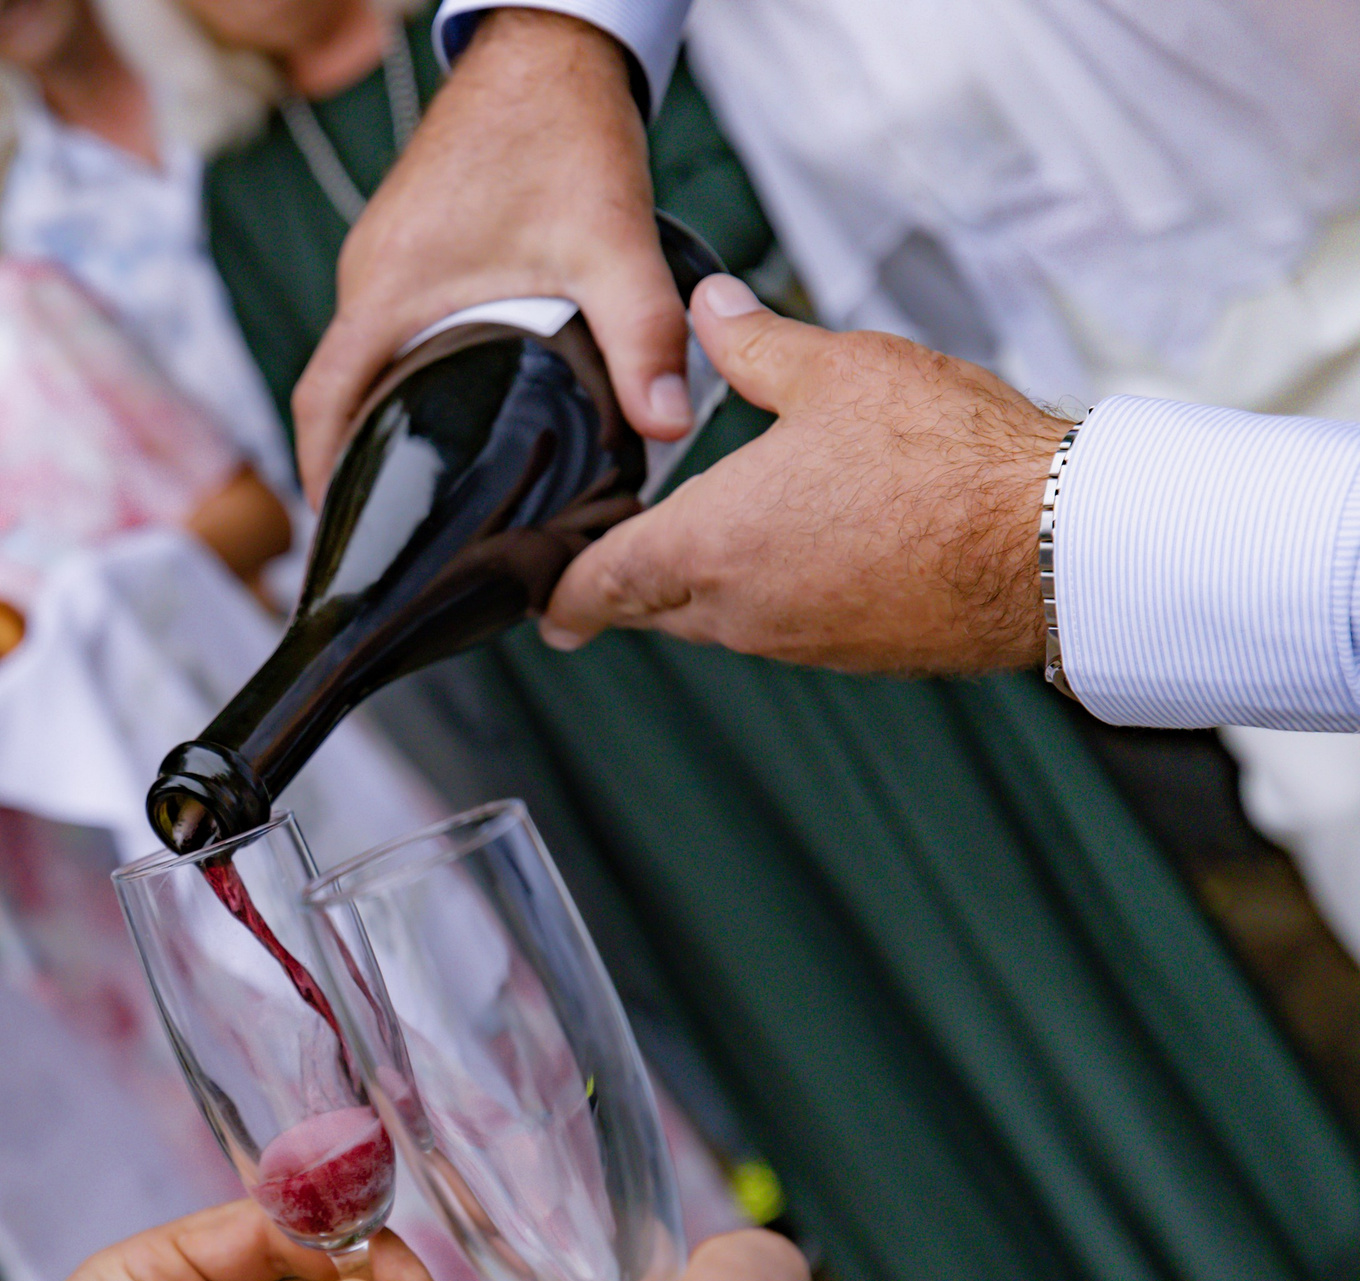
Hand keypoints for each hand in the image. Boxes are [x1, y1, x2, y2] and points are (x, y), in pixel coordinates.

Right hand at [292, 10, 683, 501]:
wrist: (548, 43)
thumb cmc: (561, 128)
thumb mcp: (610, 241)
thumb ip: (643, 335)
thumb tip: (666, 426)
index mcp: (387, 290)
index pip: (323, 405)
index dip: (322, 478)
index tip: (341, 537)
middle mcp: (368, 276)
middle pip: (335, 394)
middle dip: (354, 468)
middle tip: (395, 536)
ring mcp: (381, 257)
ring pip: (361, 361)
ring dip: (380, 422)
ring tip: (424, 488)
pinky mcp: (405, 243)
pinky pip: (384, 327)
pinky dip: (400, 377)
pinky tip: (451, 408)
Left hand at [542, 275, 1069, 673]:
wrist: (1055, 543)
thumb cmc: (948, 459)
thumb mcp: (835, 370)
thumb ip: (752, 345)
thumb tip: (707, 308)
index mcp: (708, 546)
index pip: (598, 586)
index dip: (560, 590)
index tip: (542, 597)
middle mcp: (741, 611)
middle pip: (651, 609)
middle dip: (626, 586)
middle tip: (607, 568)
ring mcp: (800, 641)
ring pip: (720, 621)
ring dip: (705, 588)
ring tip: (710, 540)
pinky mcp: (857, 655)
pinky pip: (787, 629)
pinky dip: (775, 596)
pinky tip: (806, 552)